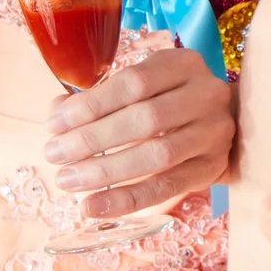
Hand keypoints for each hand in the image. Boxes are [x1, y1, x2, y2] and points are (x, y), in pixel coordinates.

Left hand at [42, 45, 235, 216]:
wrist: (216, 122)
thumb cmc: (164, 100)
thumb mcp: (138, 87)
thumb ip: (97, 98)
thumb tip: (57, 115)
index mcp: (183, 64)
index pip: (135, 82)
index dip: (91, 105)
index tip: (54, 124)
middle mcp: (207, 94)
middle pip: (146, 118)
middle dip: (91, 139)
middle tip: (54, 155)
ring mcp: (215, 132)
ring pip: (158, 154)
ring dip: (105, 170)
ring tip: (68, 180)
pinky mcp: (213, 166)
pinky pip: (167, 187)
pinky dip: (126, 200)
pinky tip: (93, 206)